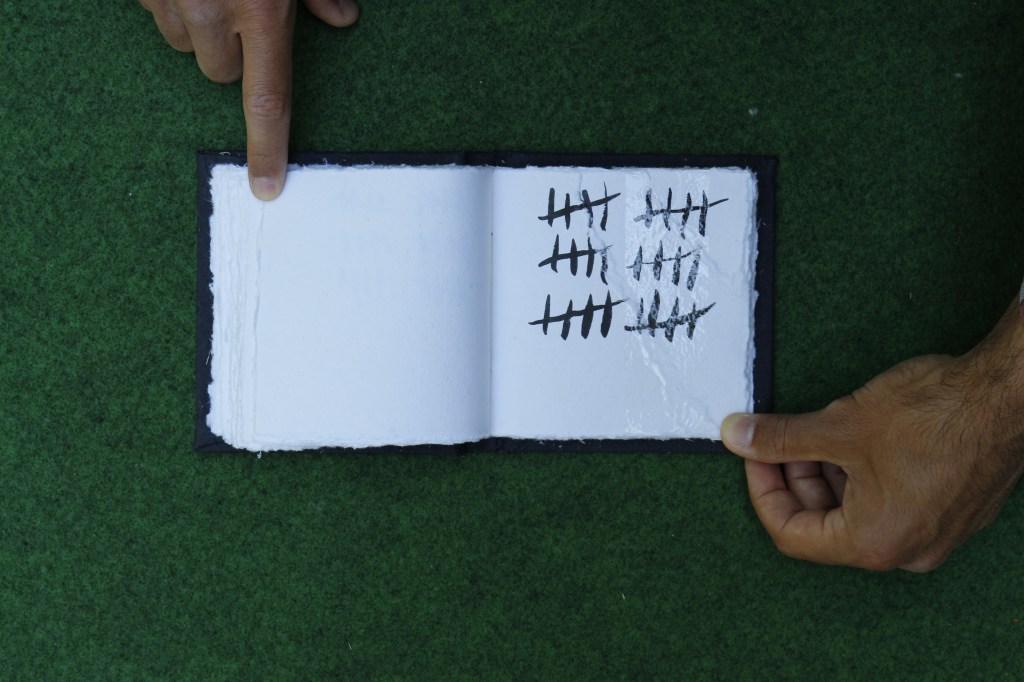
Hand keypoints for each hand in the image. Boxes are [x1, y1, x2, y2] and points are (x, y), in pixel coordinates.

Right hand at [139, 0, 359, 199]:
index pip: (268, 100)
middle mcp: (212, 12)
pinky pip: (158, 13)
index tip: (265, 186)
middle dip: (231, 51)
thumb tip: (344, 18)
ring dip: (197, 26)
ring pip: (184, 45)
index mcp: (263, 10)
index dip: (267, 147)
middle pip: (221, 72)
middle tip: (239, 9)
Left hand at [722, 297, 1023, 571]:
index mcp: (873, 542)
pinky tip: (857, 434)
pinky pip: (891, 500)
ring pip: (858, 509)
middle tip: (781, 438)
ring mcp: (933, 532)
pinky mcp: (951, 509)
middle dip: (796, 477)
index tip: (754, 455)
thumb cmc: (934, 415)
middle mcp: (906, 550)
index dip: (762, 490)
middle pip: (824, 523)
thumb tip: (737, 437)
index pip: (792, 534)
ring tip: (821, 429)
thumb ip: (780, 439)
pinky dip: (863, 473)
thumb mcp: (840, 426)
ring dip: (829, 472)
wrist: (1008, 396)